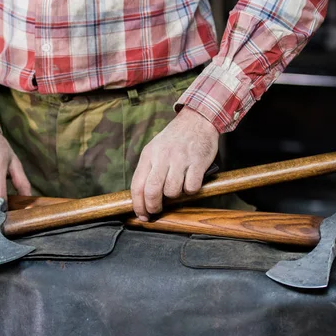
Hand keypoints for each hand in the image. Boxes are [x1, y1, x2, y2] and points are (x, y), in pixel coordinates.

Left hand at [130, 106, 218, 220]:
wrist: (197, 120)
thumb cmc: (174, 139)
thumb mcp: (154, 149)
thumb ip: (148, 170)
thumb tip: (142, 198)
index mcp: (148, 155)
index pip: (137, 186)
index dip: (138, 205)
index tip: (142, 215)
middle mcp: (162, 157)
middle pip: (152, 191)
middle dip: (153, 207)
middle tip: (157, 211)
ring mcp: (180, 160)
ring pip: (172, 191)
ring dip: (174, 197)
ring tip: (177, 189)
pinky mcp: (197, 162)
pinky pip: (191, 187)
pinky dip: (191, 190)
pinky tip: (190, 182)